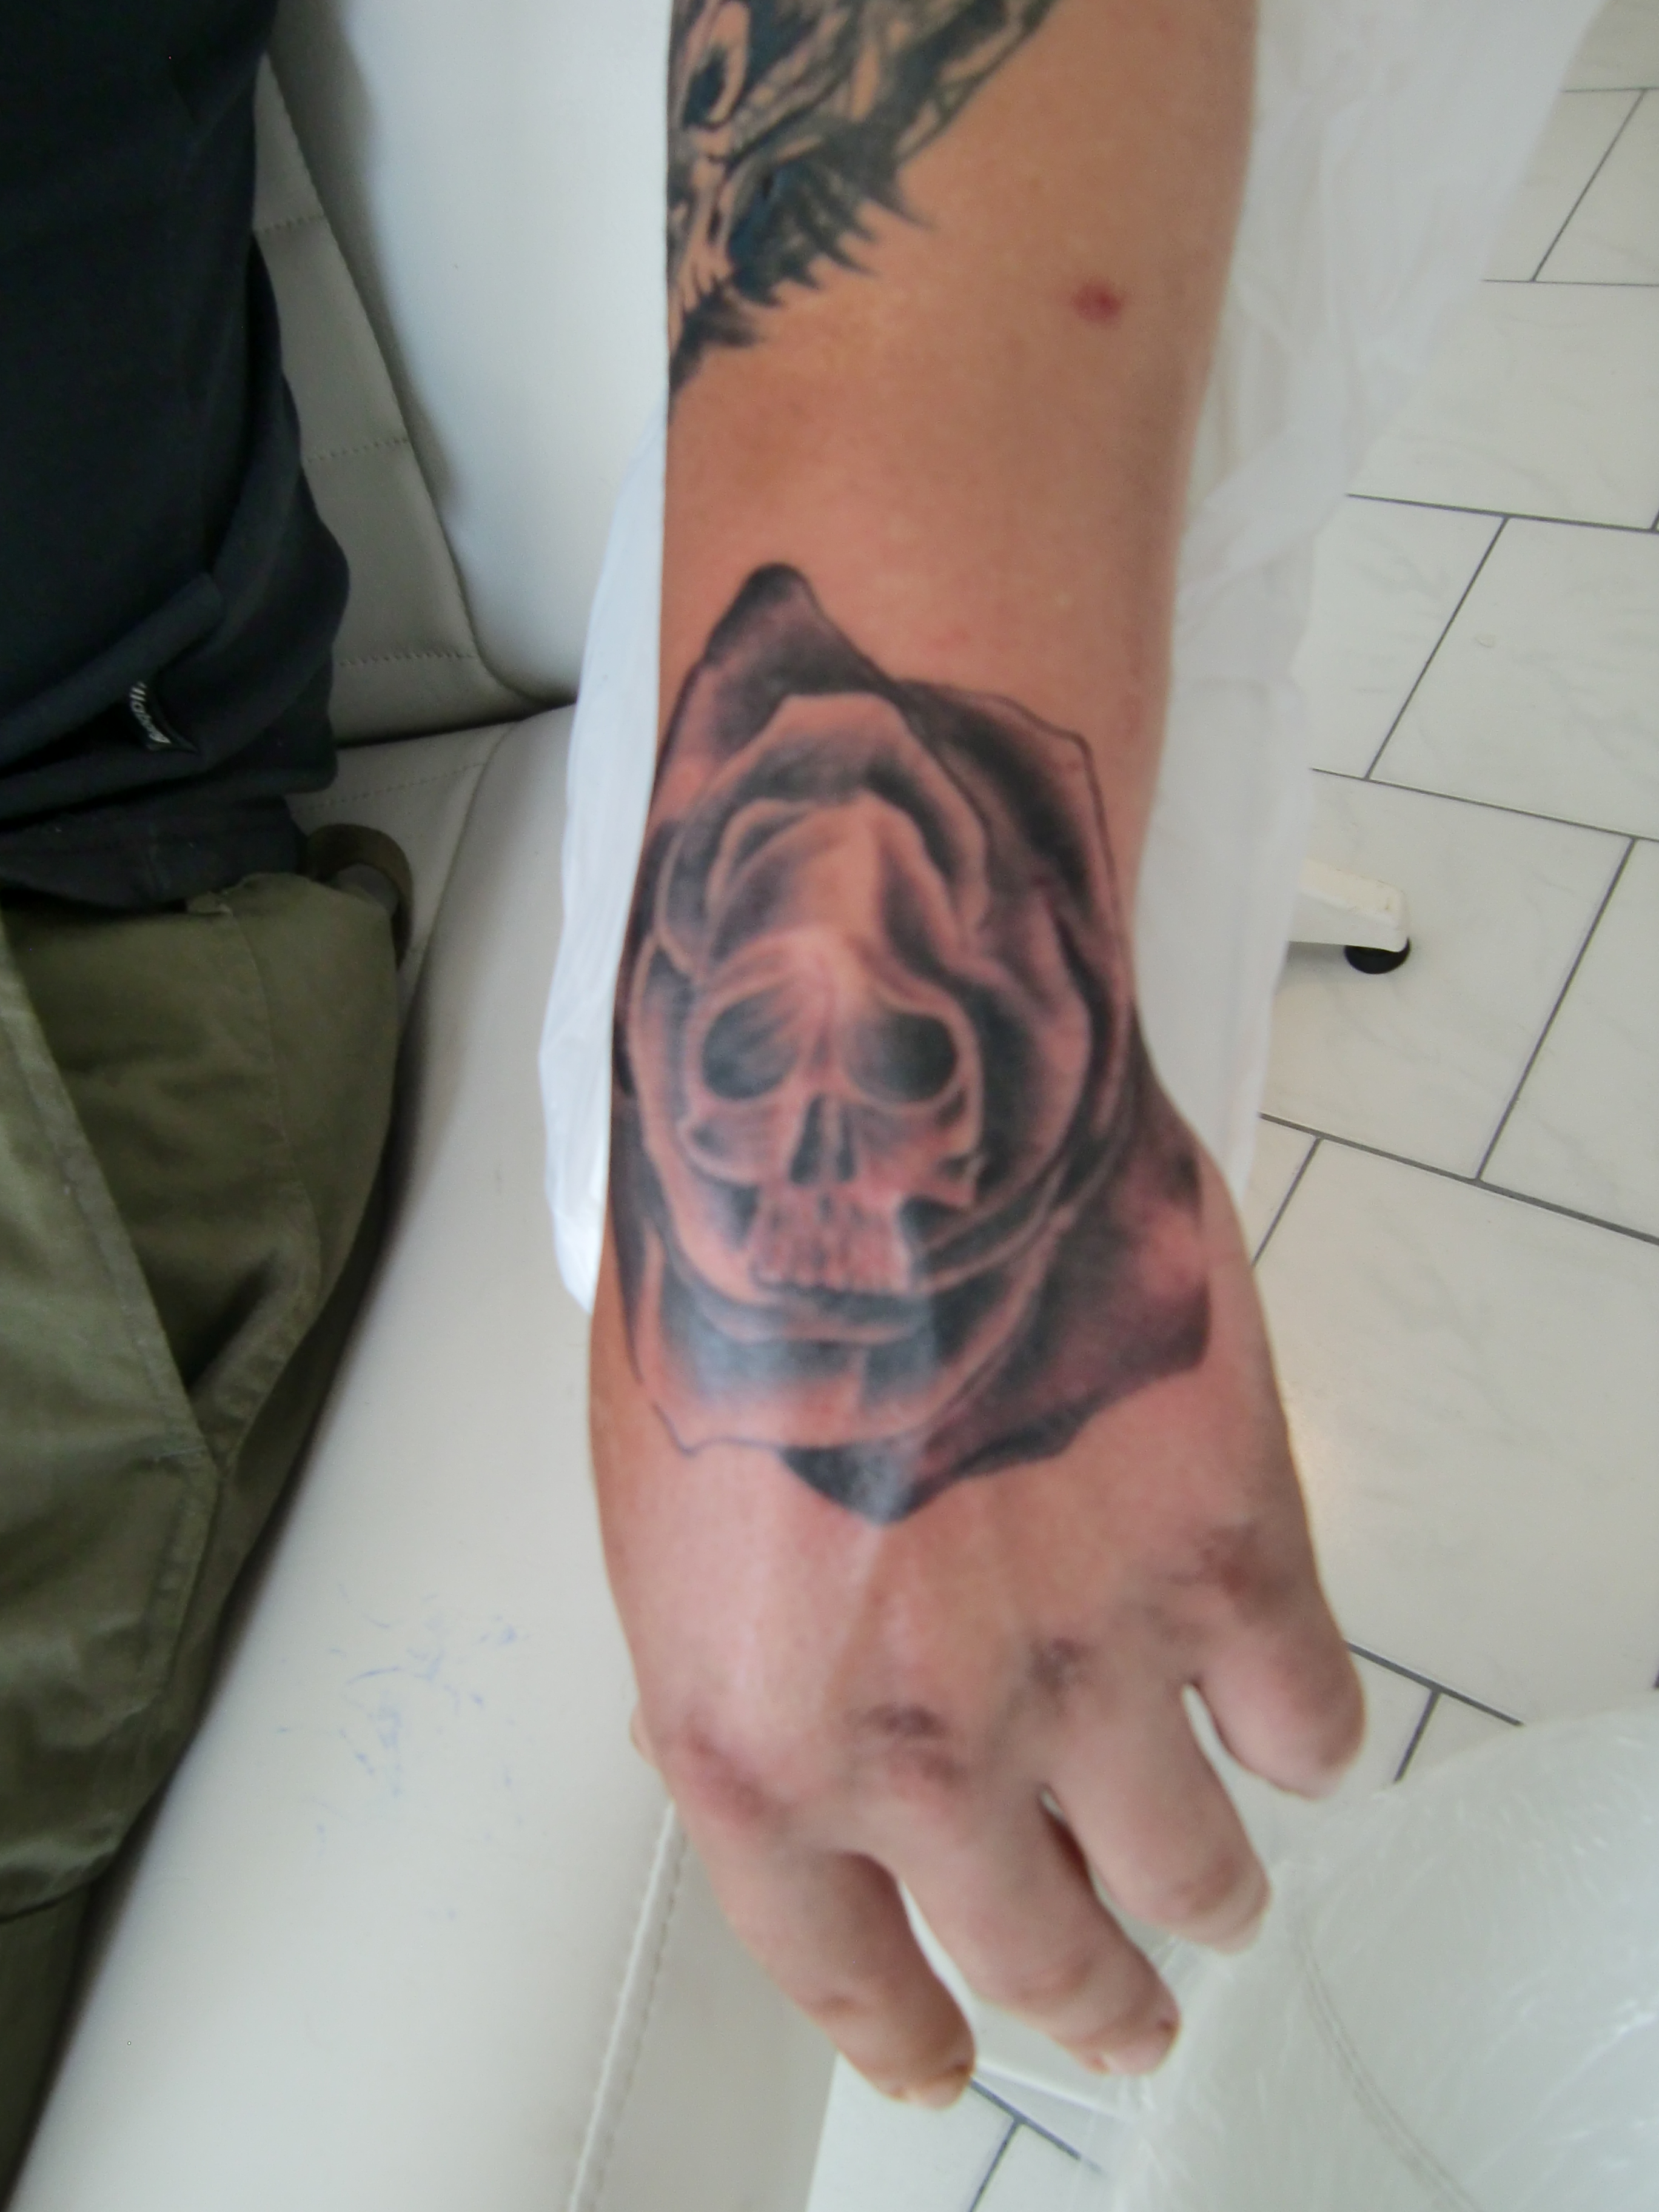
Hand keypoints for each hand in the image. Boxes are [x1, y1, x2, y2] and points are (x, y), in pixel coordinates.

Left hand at [591, 1141, 1361, 2102]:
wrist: (861, 1112)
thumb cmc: (732, 1276)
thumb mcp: (658, 1520)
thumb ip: (735, 1671)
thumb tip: (800, 1752)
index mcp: (759, 1743)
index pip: (842, 1971)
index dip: (910, 2030)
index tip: (944, 2052)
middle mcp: (928, 1747)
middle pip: (1045, 1955)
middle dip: (1089, 2001)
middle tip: (1118, 2007)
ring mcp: (1092, 1660)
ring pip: (1196, 1871)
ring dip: (1210, 1896)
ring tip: (1215, 1892)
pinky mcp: (1226, 1551)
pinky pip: (1309, 1719)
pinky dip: (1300, 1733)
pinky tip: (1279, 1714)